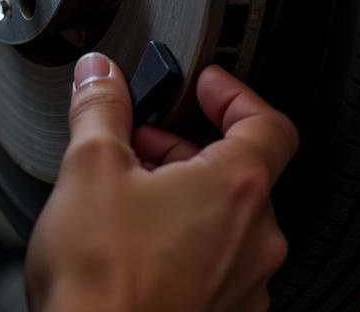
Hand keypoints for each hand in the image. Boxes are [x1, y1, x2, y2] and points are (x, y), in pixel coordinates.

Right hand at [25, 56, 297, 311]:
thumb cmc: (102, 280)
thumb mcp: (89, 164)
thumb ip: (100, 107)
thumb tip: (101, 74)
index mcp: (236, 190)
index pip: (270, 123)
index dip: (235, 94)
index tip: (204, 85)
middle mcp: (255, 240)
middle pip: (238, 169)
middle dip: (183, 144)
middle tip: (136, 138)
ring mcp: (244, 286)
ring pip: (224, 217)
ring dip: (180, 191)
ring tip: (124, 191)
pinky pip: (215, 260)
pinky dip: (181, 236)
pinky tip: (131, 240)